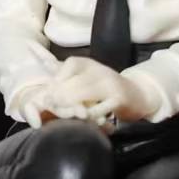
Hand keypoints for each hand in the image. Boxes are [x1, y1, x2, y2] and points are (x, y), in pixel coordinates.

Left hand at [42, 56, 160, 126]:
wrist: (136, 95)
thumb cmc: (103, 87)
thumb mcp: (83, 76)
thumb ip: (62, 70)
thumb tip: (42, 59)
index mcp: (89, 63)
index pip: (69, 64)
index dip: (57, 79)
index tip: (49, 92)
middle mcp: (100, 70)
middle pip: (74, 82)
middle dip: (60, 96)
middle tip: (51, 106)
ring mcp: (110, 84)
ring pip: (84, 94)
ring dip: (71, 106)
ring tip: (67, 113)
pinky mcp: (119, 99)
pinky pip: (98, 109)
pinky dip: (89, 116)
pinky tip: (85, 119)